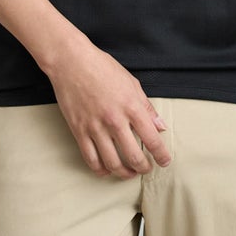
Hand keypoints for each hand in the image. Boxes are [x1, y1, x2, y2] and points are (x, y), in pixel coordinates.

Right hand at [47, 36, 170, 180]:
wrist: (71, 61)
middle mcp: (114, 120)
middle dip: (144, 167)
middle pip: (133, 157)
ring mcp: (95, 127)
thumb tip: (160, 126)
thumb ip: (146, 107)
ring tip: (130, 172)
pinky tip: (107, 169)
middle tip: (147, 168)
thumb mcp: (130, 82)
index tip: (164, 161)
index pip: (152, 138)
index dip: (161, 155)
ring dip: (124, 173)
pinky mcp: (79, 131)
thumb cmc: (101, 67)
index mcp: (130, 106)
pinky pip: (91, 159)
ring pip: (112, 163)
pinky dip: (101, 170)